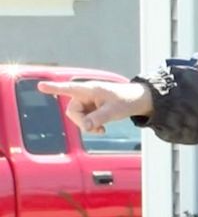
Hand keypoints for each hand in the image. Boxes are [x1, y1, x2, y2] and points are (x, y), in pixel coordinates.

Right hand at [37, 81, 152, 134]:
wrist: (138, 100)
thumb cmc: (127, 100)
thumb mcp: (114, 111)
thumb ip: (98, 118)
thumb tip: (85, 126)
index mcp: (90, 89)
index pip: (69, 88)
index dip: (54, 88)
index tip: (41, 86)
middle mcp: (85, 94)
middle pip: (72, 110)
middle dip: (81, 122)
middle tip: (95, 129)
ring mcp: (88, 102)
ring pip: (78, 117)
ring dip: (87, 126)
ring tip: (101, 130)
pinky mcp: (91, 108)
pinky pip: (84, 119)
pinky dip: (91, 126)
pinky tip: (101, 130)